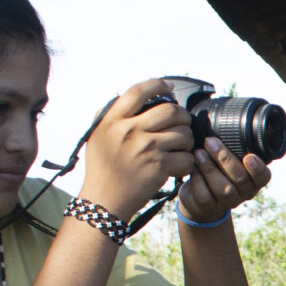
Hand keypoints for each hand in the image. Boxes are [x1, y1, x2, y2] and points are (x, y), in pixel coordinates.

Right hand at [79, 80, 195, 219]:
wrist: (104, 200)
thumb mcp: (98, 137)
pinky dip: (187, 161)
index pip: (138, 91)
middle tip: (182, 123)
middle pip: (170, 110)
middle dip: (182, 116)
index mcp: (113, 120)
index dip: (157, 84)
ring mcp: (145, 148)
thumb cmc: (102, 170)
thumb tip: (125, 96)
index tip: (169, 87)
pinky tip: (179, 165)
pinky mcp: (159, 166)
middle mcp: (129, 130)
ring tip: (180, 147)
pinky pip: (186, 156)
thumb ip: (112, 117)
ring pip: (183, 133)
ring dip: (187, 140)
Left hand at [175, 136, 271, 224]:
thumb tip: (223, 120)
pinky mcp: (209, 207)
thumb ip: (232, 147)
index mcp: (253, 180)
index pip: (263, 177)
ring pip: (223, 188)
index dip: (258, 168)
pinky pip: (205, 195)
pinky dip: (197, 179)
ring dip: (209, 168)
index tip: (249, 156)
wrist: (199, 199)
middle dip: (225, 158)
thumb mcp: (228, 160)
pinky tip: (192, 168)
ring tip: (198, 153)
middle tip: (210, 142)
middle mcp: (244, 193)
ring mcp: (227, 202)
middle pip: (240, 179)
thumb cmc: (217, 171)